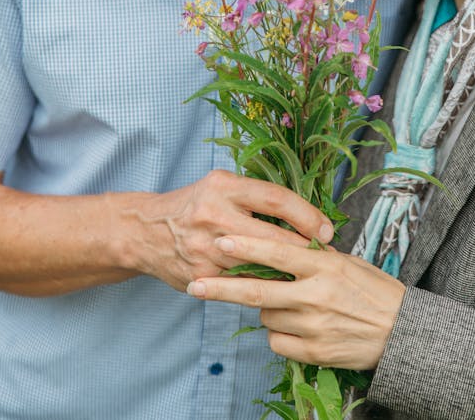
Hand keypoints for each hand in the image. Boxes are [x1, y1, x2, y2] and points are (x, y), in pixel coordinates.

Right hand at [123, 171, 333, 291]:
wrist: (146, 231)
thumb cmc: (196, 204)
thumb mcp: (222, 185)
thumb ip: (256, 196)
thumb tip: (305, 213)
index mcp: (224, 186)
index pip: (275, 199)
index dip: (306, 215)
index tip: (327, 229)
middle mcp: (214, 214)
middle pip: (271, 236)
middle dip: (304, 249)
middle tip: (328, 258)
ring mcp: (205, 248)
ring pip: (259, 265)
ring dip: (286, 272)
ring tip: (310, 276)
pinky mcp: (200, 277)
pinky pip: (240, 284)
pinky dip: (261, 286)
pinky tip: (280, 289)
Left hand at [187, 233, 405, 370]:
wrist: (402, 332)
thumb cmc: (374, 290)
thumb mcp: (347, 263)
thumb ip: (314, 257)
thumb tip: (281, 245)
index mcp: (324, 266)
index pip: (278, 252)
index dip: (247, 246)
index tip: (221, 241)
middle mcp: (315, 295)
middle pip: (257, 291)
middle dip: (221, 287)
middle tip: (195, 284)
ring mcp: (313, 326)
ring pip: (266, 317)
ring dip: (267, 309)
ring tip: (291, 305)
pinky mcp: (313, 352)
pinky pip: (277, 342)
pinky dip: (279, 334)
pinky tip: (298, 328)